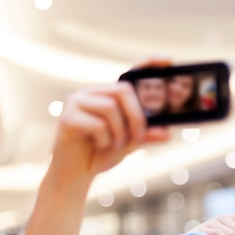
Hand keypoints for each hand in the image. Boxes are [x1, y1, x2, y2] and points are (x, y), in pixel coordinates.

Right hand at [49, 57, 172, 184]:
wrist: (76, 174)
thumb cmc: (101, 154)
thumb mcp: (130, 144)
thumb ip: (147, 136)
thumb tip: (167, 132)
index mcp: (108, 96)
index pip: (129, 74)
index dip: (147, 65)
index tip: (167, 61)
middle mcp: (92, 93)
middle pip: (123, 90)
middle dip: (137, 117)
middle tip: (137, 138)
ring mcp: (76, 103)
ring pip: (111, 108)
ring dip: (120, 133)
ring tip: (115, 146)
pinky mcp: (67, 118)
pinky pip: (97, 124)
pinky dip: (105, 140)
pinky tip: (99, 146)